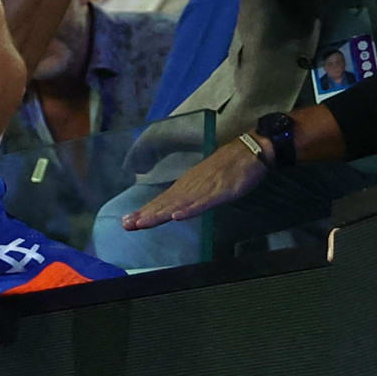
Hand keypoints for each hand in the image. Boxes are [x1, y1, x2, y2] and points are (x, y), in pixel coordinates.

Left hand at [122, 132, 274, 231]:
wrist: (250, 150)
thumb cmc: (229, 166)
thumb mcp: (206, 182)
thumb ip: (192, 195)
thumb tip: (178, 206)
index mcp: (188, 186)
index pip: (162, 201)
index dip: (146, 212)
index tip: (128, 221)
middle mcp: (191, 187)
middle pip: (165, 203)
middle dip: (145, 215)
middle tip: (126, 224)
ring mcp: (204, 189)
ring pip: (178, 204)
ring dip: (160, 214)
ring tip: (143, 222)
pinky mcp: (219, 192)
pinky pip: (202, 203)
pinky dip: (189, 210)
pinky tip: (177, 216)